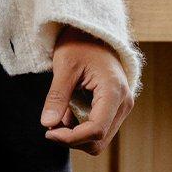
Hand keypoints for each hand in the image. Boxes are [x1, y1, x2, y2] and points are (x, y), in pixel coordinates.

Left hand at [39, 25, 133, 155]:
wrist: (93, 32)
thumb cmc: (79, 43)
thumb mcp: (64, 66)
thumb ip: (57, 96)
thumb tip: (47, 125)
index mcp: (114, 91)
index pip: (96, 130)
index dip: (71, 138)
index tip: (48, 132)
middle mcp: (124, 103)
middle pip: (99, 140)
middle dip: (72, 139)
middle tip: (49, 127)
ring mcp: (122, 106)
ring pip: (100, 138)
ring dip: (76, 135)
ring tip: (58, 116)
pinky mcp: (116, 107)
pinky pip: (100, 128)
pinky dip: (81, 128)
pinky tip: (67, 113)